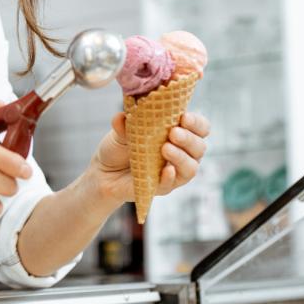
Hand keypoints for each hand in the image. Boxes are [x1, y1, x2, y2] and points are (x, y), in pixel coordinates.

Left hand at [90, 111, 210, 201]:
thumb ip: (123, 124)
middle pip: (199, 147)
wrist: (104, 172)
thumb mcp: (119, 132)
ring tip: (165, 148)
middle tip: (173, 133)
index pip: (200, 127)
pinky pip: (173, 184)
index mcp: (178, 133)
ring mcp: (174, 171)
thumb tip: (122, 116)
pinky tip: (166, 170)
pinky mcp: (163, 187)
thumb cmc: (119, 148)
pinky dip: (170, 177)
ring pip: (191, 167)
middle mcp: (182, 152)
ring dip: (181, 157)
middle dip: (189, 139)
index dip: (196, 122)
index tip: (184, 117)